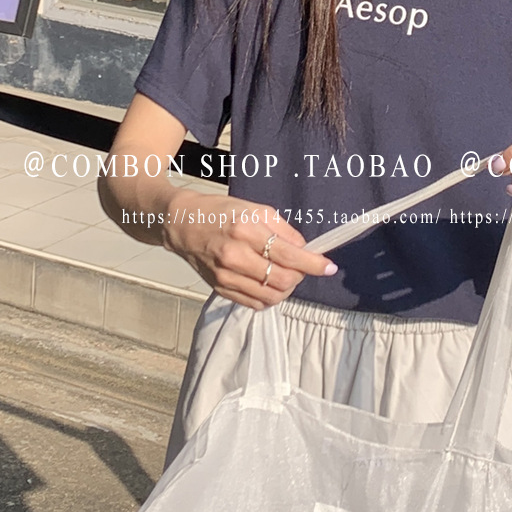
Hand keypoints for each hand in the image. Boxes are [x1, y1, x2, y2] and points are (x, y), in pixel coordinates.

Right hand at [162, 187, 336, 309]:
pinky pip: (254, 303)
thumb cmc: (221, 212)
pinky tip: (270, 284)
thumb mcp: (256, 209)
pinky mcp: (221, 289)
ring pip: (270, 296)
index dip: (314, 264)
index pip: (289, 255)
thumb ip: (283, 230)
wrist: (183, 224)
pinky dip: (270, 297)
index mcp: (247, 230)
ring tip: (286, 275)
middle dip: (300, 277)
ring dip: (286, 289)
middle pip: (282, 280)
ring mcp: (226, 276)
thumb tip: (305, 248)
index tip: (328, 267)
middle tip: (301, 267)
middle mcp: (236, 256)